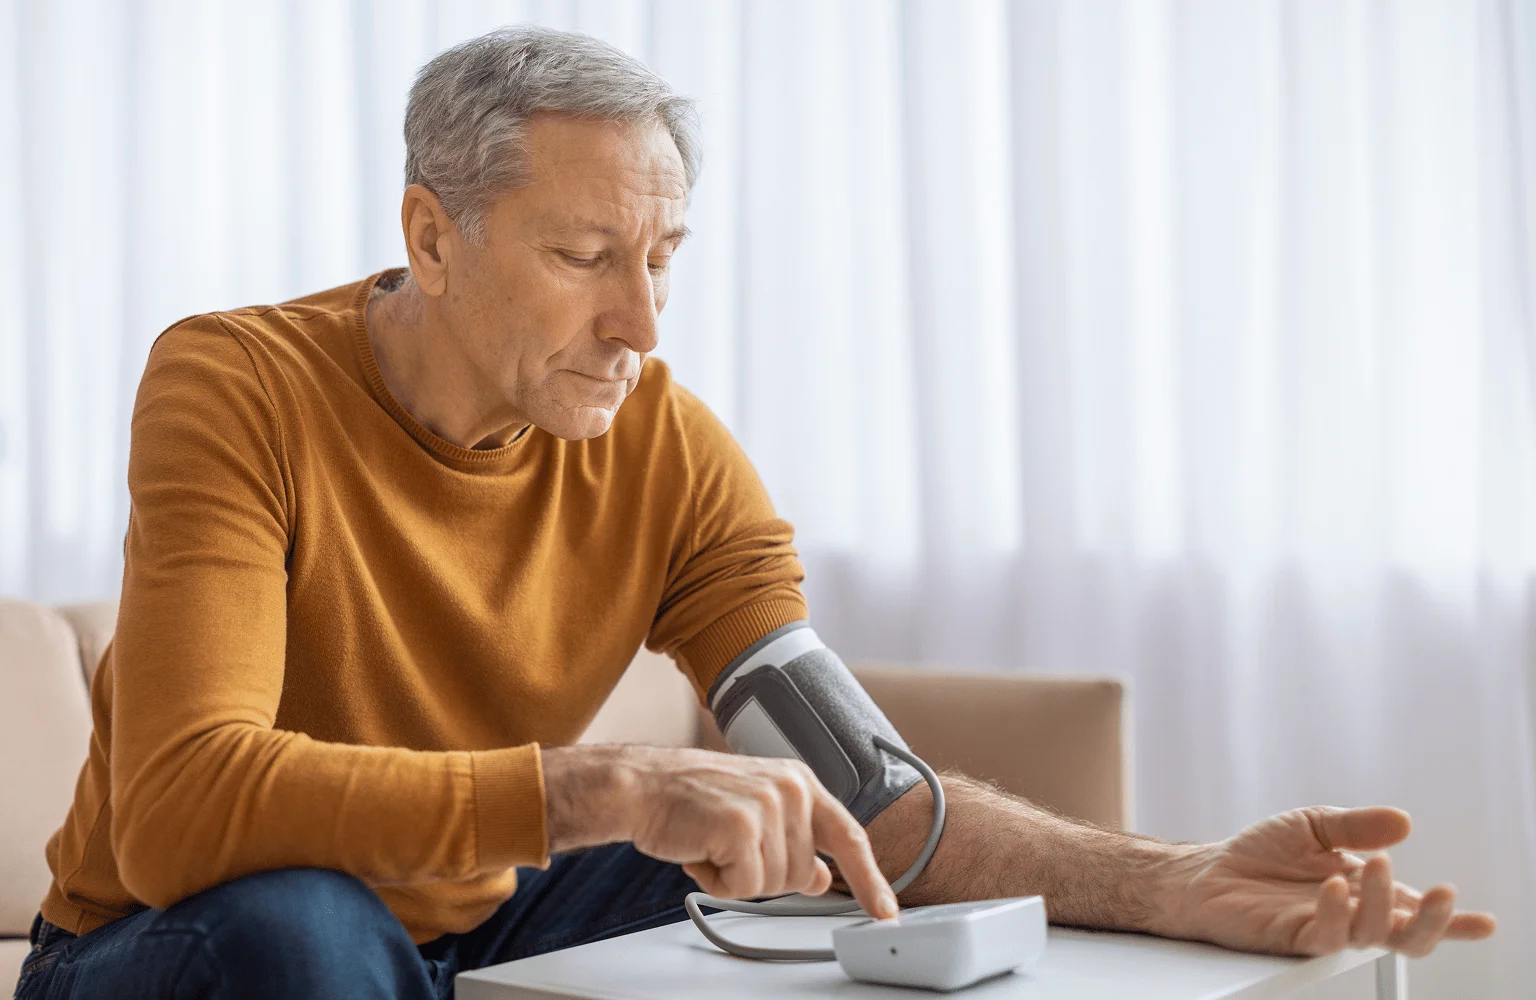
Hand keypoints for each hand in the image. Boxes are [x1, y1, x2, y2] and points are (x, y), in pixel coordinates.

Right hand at [542, 744, 897, 918]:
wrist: (642, 786)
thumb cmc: (690, 800)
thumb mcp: (755, 812)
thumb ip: (795, 842)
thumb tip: (821, 876)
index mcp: (799, 781)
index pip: (849, 835)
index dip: (869, 878)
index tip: (885, 910)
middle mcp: (791, 788)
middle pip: (801, 874)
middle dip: (762, 874)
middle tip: (728, 846)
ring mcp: (768, 804)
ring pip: (774, 884)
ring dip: (737, 877)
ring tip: (712, 842)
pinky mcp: (742, 824)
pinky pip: (745, 886)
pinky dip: (718, 880)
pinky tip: (701, 850)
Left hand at [1161, 805, 1495, 955]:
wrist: (1210, 871)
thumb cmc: (1261, 853)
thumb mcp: (1314, 826)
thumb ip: (1357, 826)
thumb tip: (1404, 822)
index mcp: (1367, 890)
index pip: (1415, 909)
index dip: (1454, 921)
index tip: (1486, 923)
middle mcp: (1353, 915)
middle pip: (1408, 935)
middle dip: (1433, 921)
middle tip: (1442, 894)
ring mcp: (1327, 928)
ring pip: (1374, 934)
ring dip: (1382, 902)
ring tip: (1375, 866)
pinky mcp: (1296, 937)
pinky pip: (1327, 935)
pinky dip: (1337, 911)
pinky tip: (1334, 887)